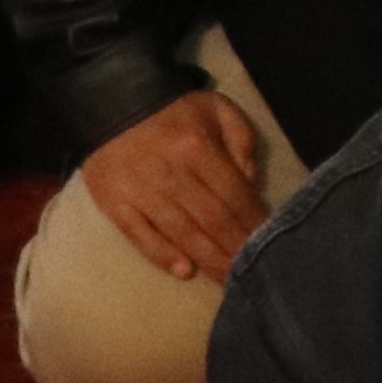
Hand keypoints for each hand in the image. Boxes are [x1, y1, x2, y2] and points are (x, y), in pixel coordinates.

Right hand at [81, 87, 269, 282]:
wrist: (110, 101)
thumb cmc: (172, 110)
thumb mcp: (217, 109)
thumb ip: (241, 141)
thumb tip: (251, 183)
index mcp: (198, 147)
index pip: (235, 195)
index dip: (254, 223)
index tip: (270, 244)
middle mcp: (170, 172)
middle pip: (211, 219)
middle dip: (235, 249)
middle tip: (254, 273)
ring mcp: (140, 191)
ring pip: (181, 232)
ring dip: (208, 259)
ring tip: (228, 281)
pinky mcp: (113, 203)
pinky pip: (140, 236)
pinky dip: (162, 256)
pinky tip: (184, 272)